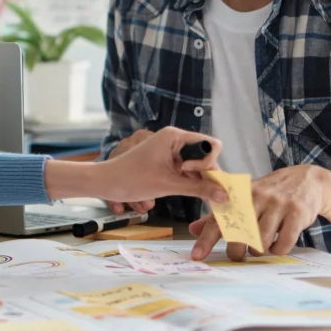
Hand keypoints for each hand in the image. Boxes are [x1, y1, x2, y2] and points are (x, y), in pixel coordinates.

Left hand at [94, 127, 227, 205]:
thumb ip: (199, 188)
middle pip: (205, 154)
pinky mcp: (167, 160)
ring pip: (198, 164)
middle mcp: (175, 139)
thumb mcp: (168, 184)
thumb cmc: (131, 179)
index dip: (208, 161)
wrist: (106, 182)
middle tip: (202, 191)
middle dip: (207, 172)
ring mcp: (171, 150)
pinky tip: (190, 192)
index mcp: (174, 136)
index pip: (210, 144)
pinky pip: (188, 169)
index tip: (189, 173)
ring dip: (199, 179)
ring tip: (195, 193)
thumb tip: (225, 195)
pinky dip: (191, 181)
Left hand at [189, 164, 330, 260]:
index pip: (218, 219)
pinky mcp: (296, 212)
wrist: (307, 180)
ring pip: (260, 240)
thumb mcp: (244, 199)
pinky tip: (278, 245)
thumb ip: (219, 215)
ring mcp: (277, 204)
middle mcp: (256, 197)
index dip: (206, 239)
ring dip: (259, 251)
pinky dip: (278, 250)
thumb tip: (193, 230)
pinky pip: (283, 242)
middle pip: (238, 233)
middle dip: (236, 251)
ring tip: (261, 246)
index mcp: (239, 194)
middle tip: (238, 255)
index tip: (196, 256)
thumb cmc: (269, 194)